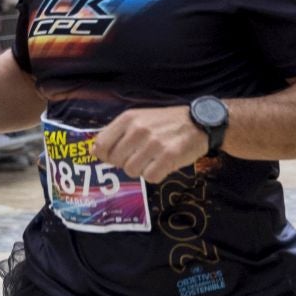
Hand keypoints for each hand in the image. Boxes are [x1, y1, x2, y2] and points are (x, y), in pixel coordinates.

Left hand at [93, 106, 208, 183]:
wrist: (200, 122)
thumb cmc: (166, 122)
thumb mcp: (139, 119)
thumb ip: (117, 133)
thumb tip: (95, 151)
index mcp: (128, 118)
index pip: (101, 145)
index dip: (106, 156)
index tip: (117, 156)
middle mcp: (138, 129)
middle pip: (116, 161)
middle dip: (126, 163)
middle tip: (141, 157)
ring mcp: (153, 143)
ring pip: (132, 171)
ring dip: (142, 169)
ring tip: (154, 159)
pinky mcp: (168, 156)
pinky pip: (150, 177)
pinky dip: (156, 175)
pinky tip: (163, 164)